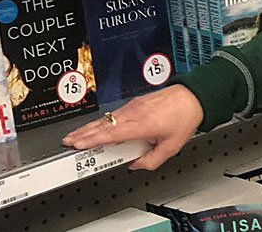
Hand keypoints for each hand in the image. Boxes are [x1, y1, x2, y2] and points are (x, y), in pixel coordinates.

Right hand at [62, 85, 203, 170]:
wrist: (193, 96)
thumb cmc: (184, 117)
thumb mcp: (171, 147)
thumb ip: (151, 160)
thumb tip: (136, 165)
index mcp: (141, 125)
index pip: (109, 134)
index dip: (91, 140)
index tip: (77, 144)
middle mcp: (134, 113)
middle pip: (102, 125)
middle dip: (83, 133)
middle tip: (68, 141)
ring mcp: (134, 106)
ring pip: (106, 119)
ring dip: (90, 127)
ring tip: (76, 135)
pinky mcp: (136, 103)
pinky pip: (114, 114)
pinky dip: (102, 122)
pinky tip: (96, 127)